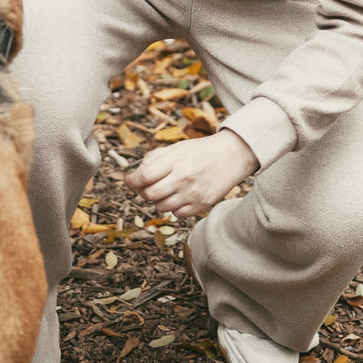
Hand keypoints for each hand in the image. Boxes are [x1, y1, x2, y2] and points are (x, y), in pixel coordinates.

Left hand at [125, 130, 258, 218]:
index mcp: (175, 161)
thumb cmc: (201, 150)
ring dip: (158, 200)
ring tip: (166, 189)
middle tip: (147, 185)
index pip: (144, 176)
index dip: (132, 180)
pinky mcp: (202, 205)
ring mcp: (193, 194)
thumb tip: (136, 174)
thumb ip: (154, 158)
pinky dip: (174, 208)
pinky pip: (177, 214)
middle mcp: (183, 178)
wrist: (232, 156)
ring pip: (161, 207)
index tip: (130, 180)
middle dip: (143, 191)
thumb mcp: (177, 147)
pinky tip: (179, 196)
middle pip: (149, 194)